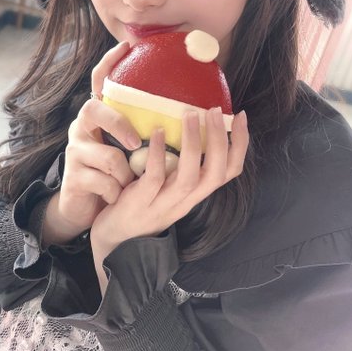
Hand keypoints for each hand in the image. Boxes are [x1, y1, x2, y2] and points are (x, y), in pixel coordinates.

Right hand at [43, 41, 141, 245]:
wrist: (88, 210)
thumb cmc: (115, 174)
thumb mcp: (129, 149)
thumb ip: (144, 130)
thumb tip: (186, 113)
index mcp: (99, 118)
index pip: (99, 83)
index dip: (109, 63)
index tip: (126, 46)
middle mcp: (83, 128)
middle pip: (93, 109)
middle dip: (116, 124)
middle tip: (135, 142)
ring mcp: (75, 151)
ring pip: (105, 155)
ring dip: (124, 173)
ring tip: (129, 183)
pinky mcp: (73, 177)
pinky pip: (102, 181)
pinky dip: (116, 191)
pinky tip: (116, 196)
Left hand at [90, 107, 248, 285]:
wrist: (112, 239)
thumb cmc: (140, 205)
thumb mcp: (167, 187)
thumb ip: (180, 164)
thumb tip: (190, 124)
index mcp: (195, 194)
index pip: (228, 172)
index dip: (240, 145)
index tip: (239, 116)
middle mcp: (185, 201)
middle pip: (214, 173)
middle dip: (220, 141)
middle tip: (214, 110)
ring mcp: (163, 204)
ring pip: (189, 178)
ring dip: (193, 145)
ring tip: (190, 115)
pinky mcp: (140, 204)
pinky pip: (154, 178)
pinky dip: (159, 155)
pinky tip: (158, 132)